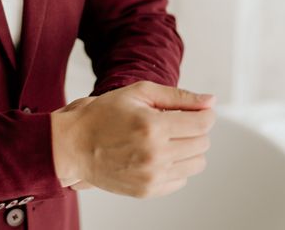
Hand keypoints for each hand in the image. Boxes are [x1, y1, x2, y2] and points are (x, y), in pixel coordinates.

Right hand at [52, 81, 215, 197]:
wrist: (75, 144)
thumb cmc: (104, 114)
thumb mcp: (138, 93)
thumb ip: (177, 96)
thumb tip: (209, 101)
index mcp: (153, 126)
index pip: (202, 124)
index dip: (204, 114)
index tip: (199, 111)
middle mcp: (156, 154)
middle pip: (202, 144)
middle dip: (195, 129)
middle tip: (174, 122)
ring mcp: (152, 176)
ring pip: (196, 164)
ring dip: (188, 149)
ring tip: (166, 138)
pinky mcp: (148, 190)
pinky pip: (181, 180)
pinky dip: (175, 166)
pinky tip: (156, 154)